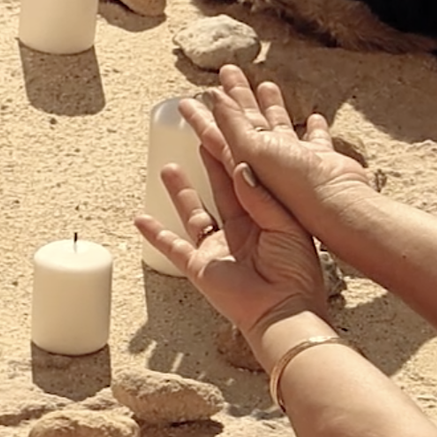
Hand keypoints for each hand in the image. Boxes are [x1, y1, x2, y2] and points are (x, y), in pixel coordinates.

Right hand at [134, 138, 327, 340]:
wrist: (284, 310)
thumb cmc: (297, 272)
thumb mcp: (286, 226)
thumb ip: (261, 198)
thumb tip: (241, 167)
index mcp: (266, 216)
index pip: (245, 176)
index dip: (233, 151)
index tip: (222, 126)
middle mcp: (241, 229)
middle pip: (219, 186)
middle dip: (207, 160)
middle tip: (195, 133)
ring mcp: (218, 247)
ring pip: (194, 211)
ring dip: (180, 190)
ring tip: (168, 166)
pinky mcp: (200, 266)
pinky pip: (172, 247)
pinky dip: (154, 234)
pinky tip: (140, 219)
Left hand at [186, 66, 378, 238]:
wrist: (336, 209)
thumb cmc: (292, 188)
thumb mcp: (250, 152)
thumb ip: (232, 126)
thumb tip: (213, 98)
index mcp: (244, 165)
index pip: (217, 136)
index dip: (203, 116)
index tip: (190, 99)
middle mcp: (266, 166)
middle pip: (247, 126)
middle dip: (238, 99)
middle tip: (229, 72)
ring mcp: (294, 165)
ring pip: (279, 129)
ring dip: (271, 107)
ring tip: (266, 85)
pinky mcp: (320, 165)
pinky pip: (315, 142)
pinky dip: (313, 130)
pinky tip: (314, 119)